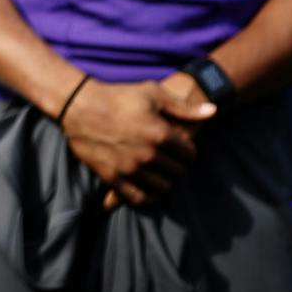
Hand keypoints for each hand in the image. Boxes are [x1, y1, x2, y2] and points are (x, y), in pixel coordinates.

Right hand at [60, 78, 213, 208]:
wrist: (78, 104)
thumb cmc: (117, 95)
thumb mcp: (152, 93)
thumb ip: (184, 107)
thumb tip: (213, 111)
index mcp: (160, 133)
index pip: (190, 153)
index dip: (188, 150)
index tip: (181, 147)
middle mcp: (147, 154)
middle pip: (178, 171)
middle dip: (178, 165)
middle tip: (170, 159)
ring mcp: (130, 168)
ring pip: (162, 187)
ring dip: (165, 180)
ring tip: (160, 171)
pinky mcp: (113, 177)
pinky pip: (139, 198)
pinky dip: (148, 196)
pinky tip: (148, 187)